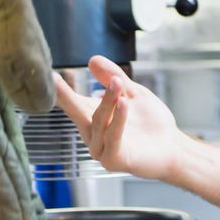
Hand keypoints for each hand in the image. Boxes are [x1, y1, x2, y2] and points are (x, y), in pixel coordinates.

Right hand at [53, 56, 189, 181]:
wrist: (173, 147)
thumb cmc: (151, 123)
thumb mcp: (133, 94)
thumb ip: (114, 78)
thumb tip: (93, 60)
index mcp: (91, 117)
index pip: (70, 102)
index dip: (58, 90)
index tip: (46, 74)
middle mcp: (91, 134)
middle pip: (77, 111)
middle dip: (66, 96)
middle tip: (55, 79)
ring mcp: (100, 148)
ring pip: (99, 121)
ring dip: (108, 101)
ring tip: (117, 82)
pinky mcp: (113, 160)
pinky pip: (113, 136)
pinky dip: (118, 119)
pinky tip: (122, 103)